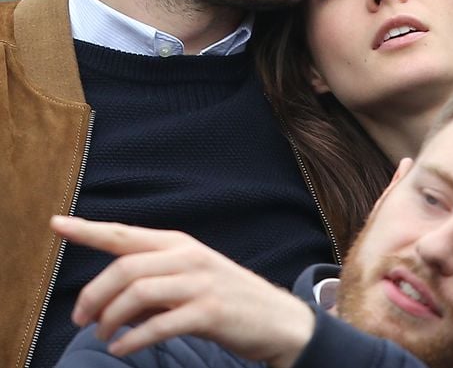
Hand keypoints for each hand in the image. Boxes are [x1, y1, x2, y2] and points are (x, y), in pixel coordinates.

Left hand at [50, 215, 314, 366]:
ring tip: (102, 336)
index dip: (88, 229)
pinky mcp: (209, 312)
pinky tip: (122, 349)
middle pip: (125, 267)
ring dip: (110, 319)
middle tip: (79, 319)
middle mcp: (187, 256)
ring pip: (138, 293)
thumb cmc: (225, 297)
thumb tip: (110, 296)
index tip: (56, 223)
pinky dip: (133, 339)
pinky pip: (159, 324)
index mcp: (178, 243)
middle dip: (94, 295)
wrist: (275, 318)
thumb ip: (153, 279)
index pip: (124, 233)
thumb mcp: (189, 277)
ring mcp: (199, 283)